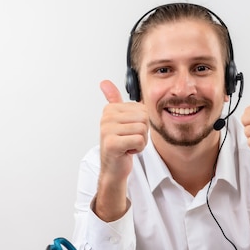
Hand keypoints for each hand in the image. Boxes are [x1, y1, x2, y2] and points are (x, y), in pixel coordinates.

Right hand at [95, 80, 148, 220]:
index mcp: (111, 108)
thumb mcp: (119, 120)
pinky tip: (127, 151)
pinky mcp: (112, 143)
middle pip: (144, 118)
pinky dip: (138, 149)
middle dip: (142, 132)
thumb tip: (104, 82)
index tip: (128, 131)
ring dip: (140, 141)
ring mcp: (107, 130)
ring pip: (142, 130)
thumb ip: (113, 100)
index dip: (141, 123)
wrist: (114, 168)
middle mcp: (107, 117)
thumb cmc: (120, 144)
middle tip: (129, 139)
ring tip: (127, 145)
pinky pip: (139, 141)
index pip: (143, 109)